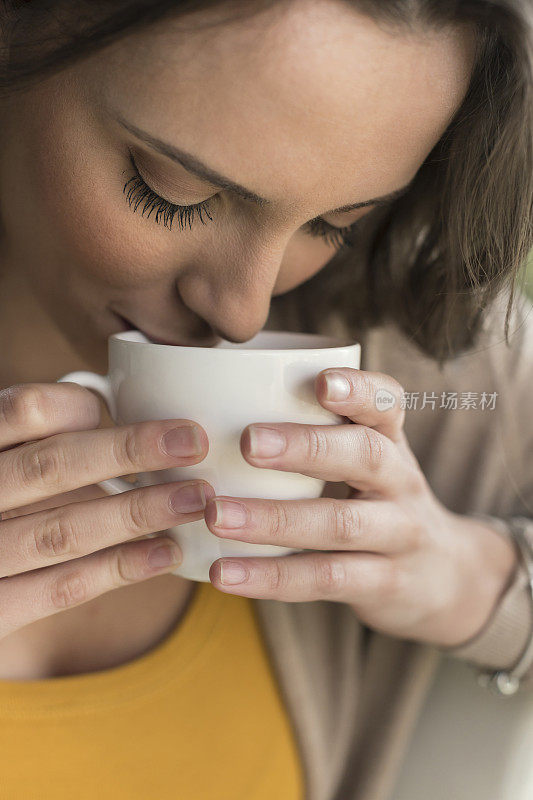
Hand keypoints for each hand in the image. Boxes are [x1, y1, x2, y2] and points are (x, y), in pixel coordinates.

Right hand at [0, 382, 213, 640]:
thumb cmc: (1, 508)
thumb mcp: (6, 465)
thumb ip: (40, 440)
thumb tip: (112, 405)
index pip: (25, 410)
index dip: (82, 406)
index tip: (134, 408)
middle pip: (51, 466)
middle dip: (129, 451)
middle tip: (193, 442)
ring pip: (63, 530)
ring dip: (137, 513)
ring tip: (195, 500)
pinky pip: (61, 588)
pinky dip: (119, 568)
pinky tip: (167, 553)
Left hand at [205, 368, 517, 648]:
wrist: (447, 578)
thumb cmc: (380, 503)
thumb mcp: (368, 463)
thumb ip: (317, 433)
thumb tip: (214, 404)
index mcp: (391, 443)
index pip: (387, 404)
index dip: (360, 390)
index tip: (321, 382)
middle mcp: (401, 483)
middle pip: (365, 457)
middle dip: (307, 447)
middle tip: (247, 442)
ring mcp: (398, 535)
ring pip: (339, 524)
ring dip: (273, 519)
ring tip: (217, 514)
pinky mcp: (383, 584)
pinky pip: (324, 578)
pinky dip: (271, 577)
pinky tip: (223, 573)